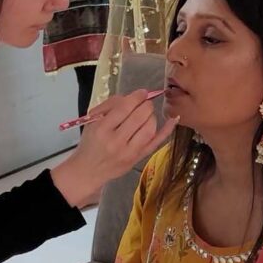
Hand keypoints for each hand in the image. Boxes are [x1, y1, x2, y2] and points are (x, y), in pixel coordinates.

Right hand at [51, 89, 178, 206]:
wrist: (88, 170)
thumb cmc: (90, 142)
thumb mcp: (92, 121)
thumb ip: (110, 106)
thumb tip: (132, 97)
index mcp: (102, 128)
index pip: (124, 107)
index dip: (136, 97)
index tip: (142, 93)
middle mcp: (116, 140)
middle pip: (139, 116)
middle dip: (145, 105)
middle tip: (145, 102)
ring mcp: (129, 152)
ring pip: (149, 128)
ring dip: (151, 116)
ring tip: (147, 114)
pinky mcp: (138, 159)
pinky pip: (155, 143)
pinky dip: (167, 131)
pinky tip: (174, 119)